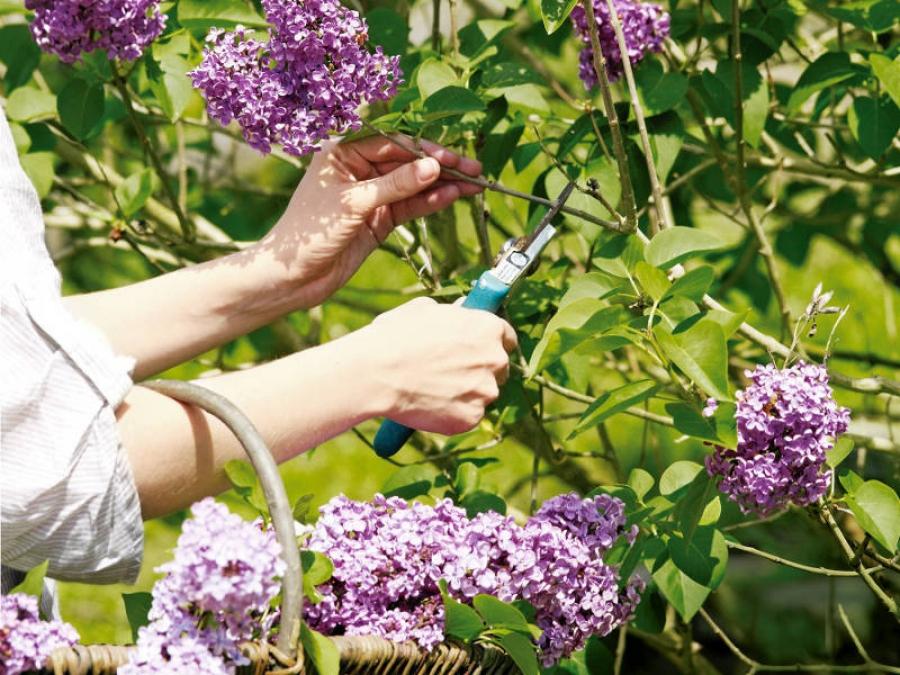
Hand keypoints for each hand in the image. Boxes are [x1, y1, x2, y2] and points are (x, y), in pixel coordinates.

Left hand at [260, 135, 482, 307]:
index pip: (392, 142)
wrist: (292, 277)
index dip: (424, 149)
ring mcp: (371, 195)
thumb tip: (433, 166)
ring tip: (475, 185)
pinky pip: (410, 206)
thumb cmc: (309, 233)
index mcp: (342, 152)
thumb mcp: (354, 204)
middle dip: (441, 166)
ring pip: (413, 185)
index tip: (452, 158)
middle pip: (407, 162)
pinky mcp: (379, 219)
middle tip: (474, 169)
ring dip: (442, 185)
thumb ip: (396, 185)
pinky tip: (453, 198)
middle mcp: (358, 169)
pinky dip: (430, 203)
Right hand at [354, 297, 516, 434]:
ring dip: (466, 393)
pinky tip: (429, 405)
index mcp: (488, 328)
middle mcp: (495, 359)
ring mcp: (485, 391)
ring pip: (482, 394)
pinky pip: (467, 416)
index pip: (507, 338)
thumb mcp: (424, 310)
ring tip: (432, 389)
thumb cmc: (395, 337)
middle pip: (498, 368)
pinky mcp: (471, 418)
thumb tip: (462, 310)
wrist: (376, 373)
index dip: (492, 344)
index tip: (480, 349)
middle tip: (451, 372)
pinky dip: (452, 414)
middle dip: (480, 370)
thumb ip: (453, 313)